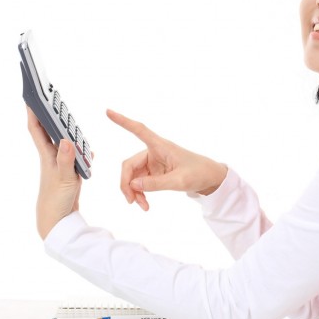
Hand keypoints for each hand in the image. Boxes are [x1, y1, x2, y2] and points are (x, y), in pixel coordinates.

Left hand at [26, 107, 81, 239]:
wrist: (58, 220)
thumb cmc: (56, 200)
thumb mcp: (64, 179)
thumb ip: (66, 159)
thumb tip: (66, 139)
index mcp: (47, 155)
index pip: (37, 129)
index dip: (33, 112)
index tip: (31, 96)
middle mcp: (52, 157)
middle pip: (49, 131)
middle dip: (49, 115)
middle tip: (51, 99)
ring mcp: (60, 164)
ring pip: (62, 142)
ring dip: (66, 131)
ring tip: (68, 118)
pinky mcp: (69, 172)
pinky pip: (75, 155)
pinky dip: (81, 151)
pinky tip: (87, 150)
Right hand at [107, 109, 227, 210]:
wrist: (210, 178)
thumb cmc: (199, 172)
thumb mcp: (180, 180)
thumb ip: (156, 184)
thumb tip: (133, 185)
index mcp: (160, 146)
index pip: (139, 130)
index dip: (122, 121)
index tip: (108, 111)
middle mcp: (153, 152)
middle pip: (129, 165)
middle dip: (126, 184)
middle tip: (130, 201)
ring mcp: (152, 163)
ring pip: (133, 177)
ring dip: (134, 192)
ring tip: (142, 206)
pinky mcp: (154, 173)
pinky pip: (139, 183)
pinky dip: (140, 193)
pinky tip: (144, 204)